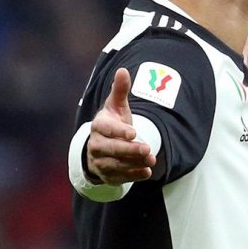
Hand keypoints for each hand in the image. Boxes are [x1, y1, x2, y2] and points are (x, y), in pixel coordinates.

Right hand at [86, 68, 155, 184]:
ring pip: (116, 165)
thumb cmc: (113, 122)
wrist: (102, 146)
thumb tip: (123, 70)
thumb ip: (120, 90)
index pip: (106, 129)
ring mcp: (100, 162)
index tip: (133, 132)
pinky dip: (133, 176)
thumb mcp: (116, 106)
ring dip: (134, 164)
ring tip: (152, 159)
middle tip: (148, 148)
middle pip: (111, 149)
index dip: (119, 131)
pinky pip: (119, 178)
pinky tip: (147, 172)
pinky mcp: (107, 175)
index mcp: (98, 126)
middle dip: (129, 150)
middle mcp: (96, 145)